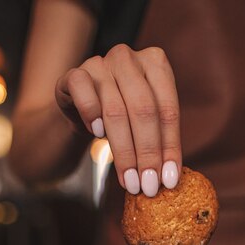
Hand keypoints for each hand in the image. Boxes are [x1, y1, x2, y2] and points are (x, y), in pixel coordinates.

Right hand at [55, 44, 180, 196]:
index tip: (169, 181)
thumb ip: (159, 142)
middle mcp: (129, 58)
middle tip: (148, 186)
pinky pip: (84, 92)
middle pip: (144, 110)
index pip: (168, 110)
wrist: (79, 109)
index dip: (170, 148)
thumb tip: (169, 178)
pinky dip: (92, 115)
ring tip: (128, 181)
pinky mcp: (74, 73)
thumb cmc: (121, 119)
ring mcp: (100, 62)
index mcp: (156, 64)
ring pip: (116, 110)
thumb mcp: (144, 126)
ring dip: (123, 152)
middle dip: (147, 154)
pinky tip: (97, 136)